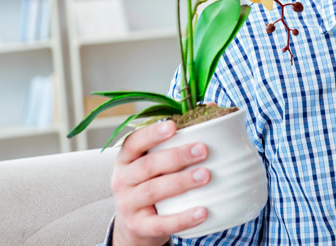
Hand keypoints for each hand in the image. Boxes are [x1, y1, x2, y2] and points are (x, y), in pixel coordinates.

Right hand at [111, 119, 210, 245]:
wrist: (135, 226)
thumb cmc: (151, 183)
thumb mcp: (155, 162)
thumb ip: (178, 137)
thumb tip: (213, 107)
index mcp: (126, 159)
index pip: (134, 142)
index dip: (152, 133)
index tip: (173, 125)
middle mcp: (122, 180)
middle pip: (147, 165)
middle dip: (176, 156)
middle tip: (203, 150)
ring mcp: (128, 205)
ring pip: (153, 191)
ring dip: (181, 182)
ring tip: (206, 175)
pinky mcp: (139, 227)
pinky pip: (161, 223)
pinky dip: (183, 218)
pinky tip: (202, 211)